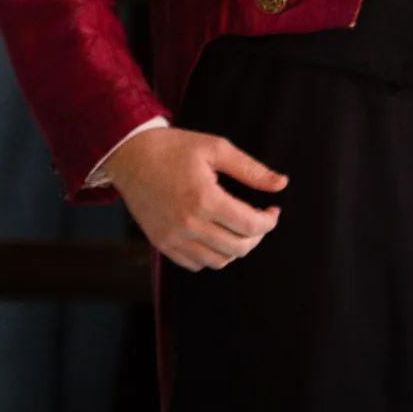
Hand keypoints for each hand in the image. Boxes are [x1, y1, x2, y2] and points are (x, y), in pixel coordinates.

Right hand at [105, 127, 287, 271]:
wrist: (131, 156)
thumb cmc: (175, 148)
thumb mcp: (217, 148)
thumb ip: (251, 169)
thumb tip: (281, 183)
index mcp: (204, 199)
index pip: (250, 226)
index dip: (270, 221)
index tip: (273, 210)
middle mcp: (187, 224)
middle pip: (238, 248)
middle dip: (257, 235)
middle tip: (260, 219)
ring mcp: (171, 237)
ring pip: (218, 261)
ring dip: (236, 248)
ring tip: (240, 228)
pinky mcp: (160, 243)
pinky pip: (194, 264)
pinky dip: (212, 256)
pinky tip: (217, 235)